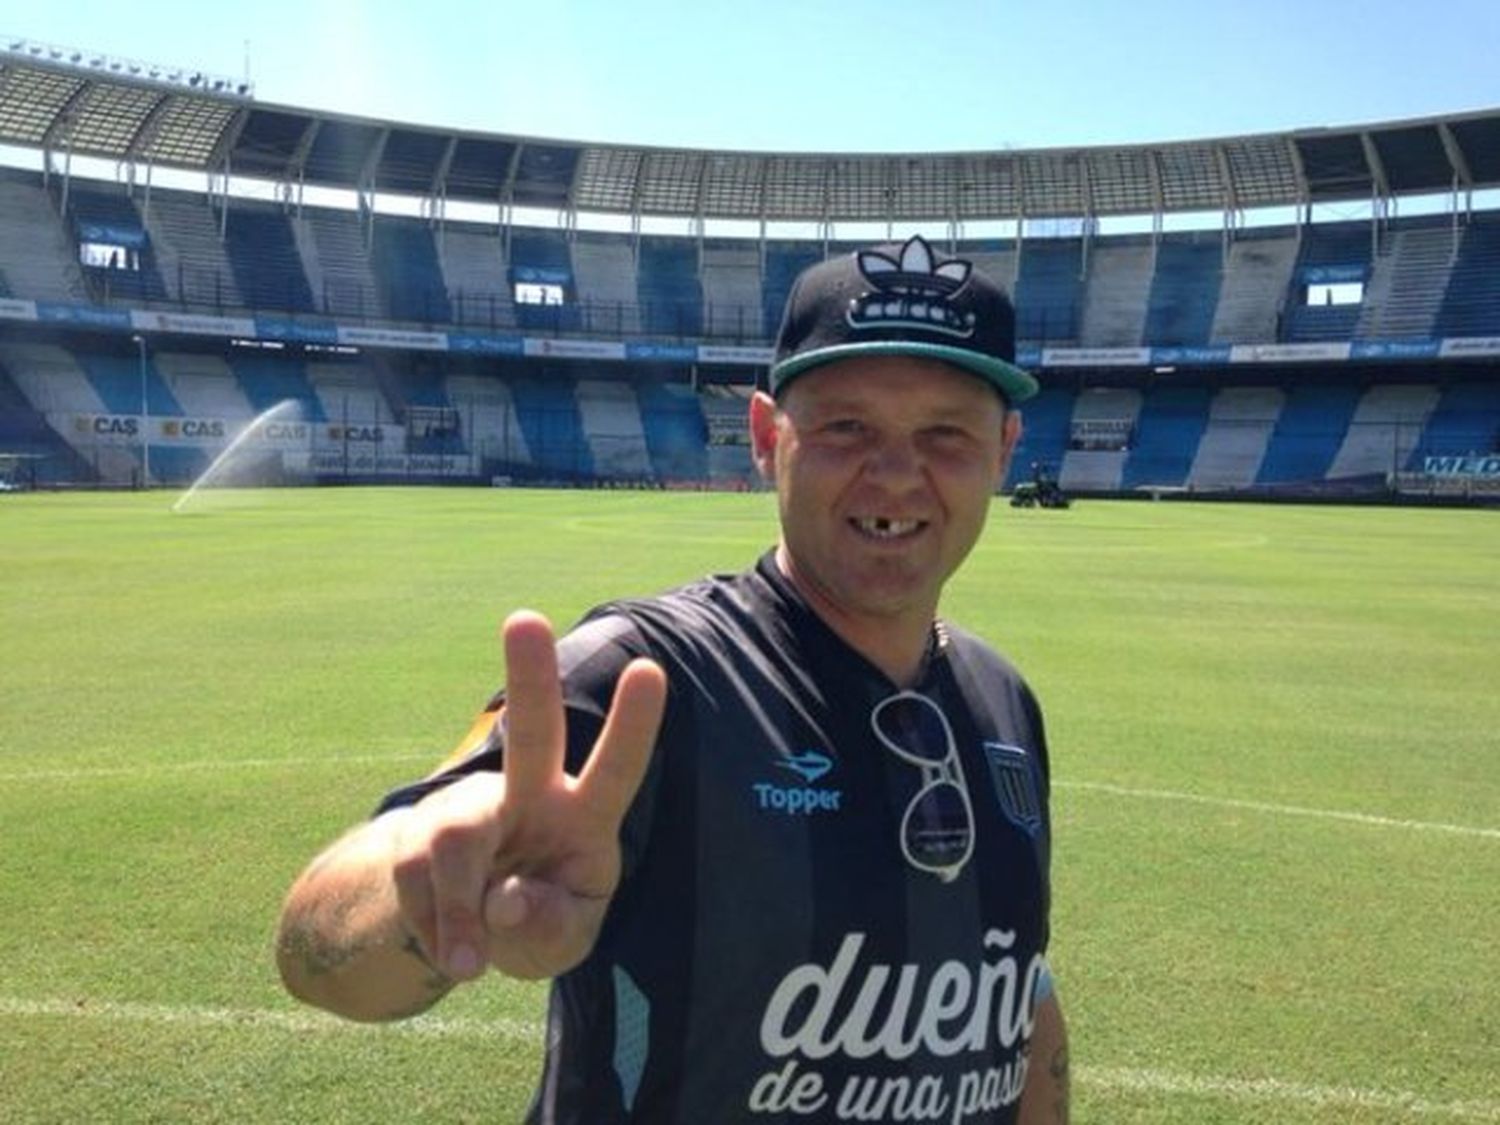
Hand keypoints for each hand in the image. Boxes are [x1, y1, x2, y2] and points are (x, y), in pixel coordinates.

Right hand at [391, 610, 665, 981]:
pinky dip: (434, 930)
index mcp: (585, 817)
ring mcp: (470, 810)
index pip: (615, 769)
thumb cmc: (538, 923)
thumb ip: (547, 929)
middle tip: (525, 619)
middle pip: (532, 733)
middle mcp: (529, 795)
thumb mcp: (560, 945)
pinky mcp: (417, 836)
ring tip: (468, 963)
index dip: (633, 725)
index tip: (650, 670)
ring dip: (458, 911)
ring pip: (456, 840)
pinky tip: (450, 944)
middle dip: (529, 677)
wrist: (464, 937)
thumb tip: (504, 900)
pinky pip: (416, 882)